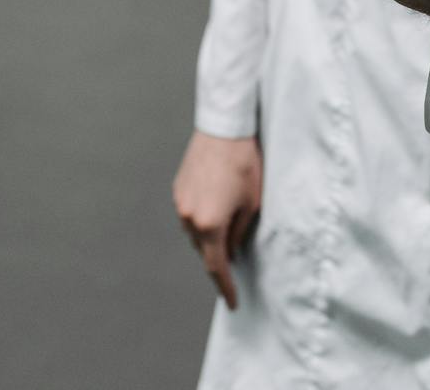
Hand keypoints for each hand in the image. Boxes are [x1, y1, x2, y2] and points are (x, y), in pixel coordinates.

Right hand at [173, 130, 262, 309]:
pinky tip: (217, 205)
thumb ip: (239, 233)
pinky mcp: (178, 189)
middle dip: (220, 257)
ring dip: (210, 236)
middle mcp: (189, 217)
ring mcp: (180, 203)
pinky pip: (190, 214)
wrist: (224, 128)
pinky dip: (202, 218)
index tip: (232, 301)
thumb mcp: (252, 203)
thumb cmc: (244, 165)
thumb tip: (231, 249)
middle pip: (204, 249)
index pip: (216, 266)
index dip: (225, 287)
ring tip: (229, 225)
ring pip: (195, 232)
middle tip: (236, 260)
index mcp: (209, 224)